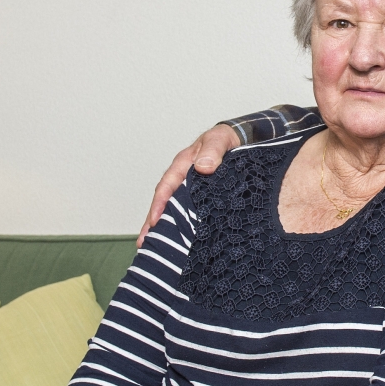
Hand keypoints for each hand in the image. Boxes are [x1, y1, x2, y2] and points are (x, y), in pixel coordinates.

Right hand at [138, 124, 240, 244]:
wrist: (239, 139)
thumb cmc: (225, 138)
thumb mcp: (219, 140)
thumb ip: (213, 151)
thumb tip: (203, 167)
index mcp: (183, 165)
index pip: (167, 186)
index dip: (159, 204)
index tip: (154, 222)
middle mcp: (184, 178)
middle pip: (165, 203)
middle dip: (153, 223)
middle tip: (144, 243)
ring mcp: (192, 188)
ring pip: (175, 210)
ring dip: (166, 227)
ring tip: (155, 247)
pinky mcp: (203, 196)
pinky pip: (190, 211)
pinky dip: (183, 224)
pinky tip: (181, 239)